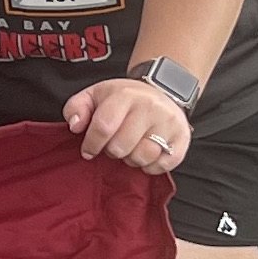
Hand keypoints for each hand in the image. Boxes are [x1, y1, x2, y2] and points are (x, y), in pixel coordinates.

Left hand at [62, 73, 192, 175]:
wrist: (161, 92)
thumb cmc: (124, 99)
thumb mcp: (95, 95)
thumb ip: (76, 108)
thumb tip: (75, 126)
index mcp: (125, 95)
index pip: (104, 127)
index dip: (92, 144)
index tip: (89, 150)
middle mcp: (150, 107)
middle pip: (122, 146)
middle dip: (112, 151)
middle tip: (114, 145)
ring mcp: (169, 123)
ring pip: (143, 157)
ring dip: (131, 160)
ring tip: (131, 148)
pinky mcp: (182, 138)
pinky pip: (163, 165)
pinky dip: (151, 166)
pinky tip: (146, 155)